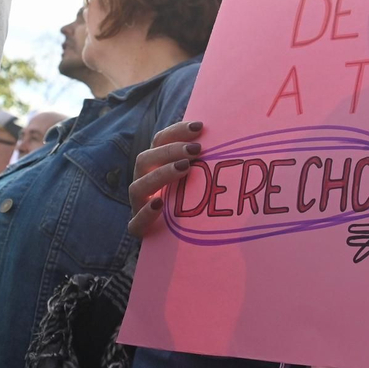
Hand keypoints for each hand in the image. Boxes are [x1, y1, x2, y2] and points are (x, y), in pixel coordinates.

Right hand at [125, 120, 203, 236]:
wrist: (183, 241)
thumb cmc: (196, 202)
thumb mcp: (201, 179)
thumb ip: (207, 162)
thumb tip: (233, 137)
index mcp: (156, 165)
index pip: (159, 141)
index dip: (176, 131)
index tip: (199, 127)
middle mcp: (144, 182)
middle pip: (145, 159)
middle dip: (170, 151)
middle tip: (196, 150)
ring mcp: (139, 206)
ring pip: (138, 187)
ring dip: (161, 175)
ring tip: (185, 168)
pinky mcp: (140, 230)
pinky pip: (135, 224)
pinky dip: (146, 213)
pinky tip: (159, 205)